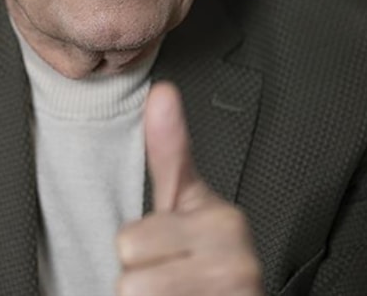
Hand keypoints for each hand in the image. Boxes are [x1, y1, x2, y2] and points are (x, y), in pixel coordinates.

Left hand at [115, 82, 261, 295]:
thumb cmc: (207, 261)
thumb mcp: (186, 202)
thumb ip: (170, 150)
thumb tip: (162, 90)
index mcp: (224, 220)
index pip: (130, 242)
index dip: (140, 249)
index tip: (168, 253)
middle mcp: (236, 259)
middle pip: (129, 270)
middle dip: (142, 275)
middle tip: (173, 273)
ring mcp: (231, 287)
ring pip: (135, 293)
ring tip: (180, 291)